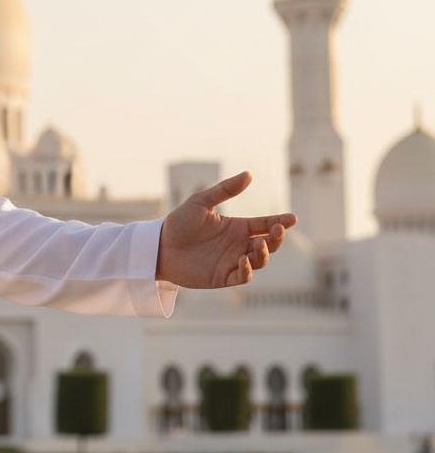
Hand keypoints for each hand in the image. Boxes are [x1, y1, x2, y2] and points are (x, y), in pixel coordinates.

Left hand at [155, 171, 295, 288]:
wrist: (159, 246)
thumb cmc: (179, 223)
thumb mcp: (201, 201)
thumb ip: (225, 190)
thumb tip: (249, 174)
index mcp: (237, 227)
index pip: (264, 225)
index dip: (280, 222)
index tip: (292, 218)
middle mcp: (238, 245)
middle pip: (268, 244)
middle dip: (277, 238)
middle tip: (277, 230)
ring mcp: (232, 261)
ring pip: (260, 261)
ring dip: (264, 254)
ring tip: (258, 244)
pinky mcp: (222, 277)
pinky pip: (242, 277)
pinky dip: (247, 270)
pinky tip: (243, 259)